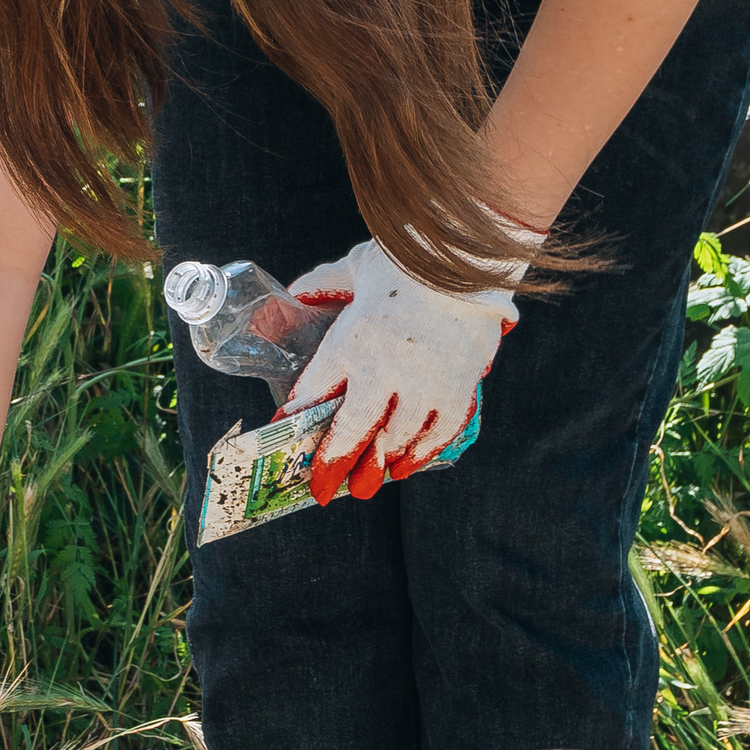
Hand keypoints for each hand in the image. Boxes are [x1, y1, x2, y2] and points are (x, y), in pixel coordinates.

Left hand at [286, 236, 520, 503]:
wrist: (465, 258)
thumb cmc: (407, 260)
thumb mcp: (356, 268)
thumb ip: (326, 284)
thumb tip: (298, 292)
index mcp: (351, 341)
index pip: (315, 393)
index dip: (296, 420)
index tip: (285, 435)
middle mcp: (384, 370)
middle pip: (353, 431)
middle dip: (334, 466)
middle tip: (323, 491)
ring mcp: (424, 384)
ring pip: (396, 440)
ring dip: (377, 467)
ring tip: (365, 485)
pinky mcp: (457, 388)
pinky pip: (437, 434)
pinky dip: (420, 454)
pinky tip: (406, 466)